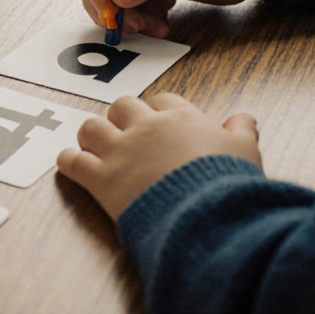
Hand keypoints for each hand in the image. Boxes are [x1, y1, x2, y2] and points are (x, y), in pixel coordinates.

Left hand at [56, 94, 261, 219]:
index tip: (159, 121)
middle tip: (123, 132)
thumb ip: (242, 131)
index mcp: (180, 118)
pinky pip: (73, 162)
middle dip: (121, 117)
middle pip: (121, 106)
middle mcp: (146, 128)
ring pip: (91, 127)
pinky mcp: (102, 179)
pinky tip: (70, 163)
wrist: (205, 215)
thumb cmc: (227, 183)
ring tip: (94, 145)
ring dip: (91, 135)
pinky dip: (68, 161)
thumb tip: (244, 118)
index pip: (163, 100)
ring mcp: (121, 152)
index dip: (158, 110)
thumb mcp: (246, 152)